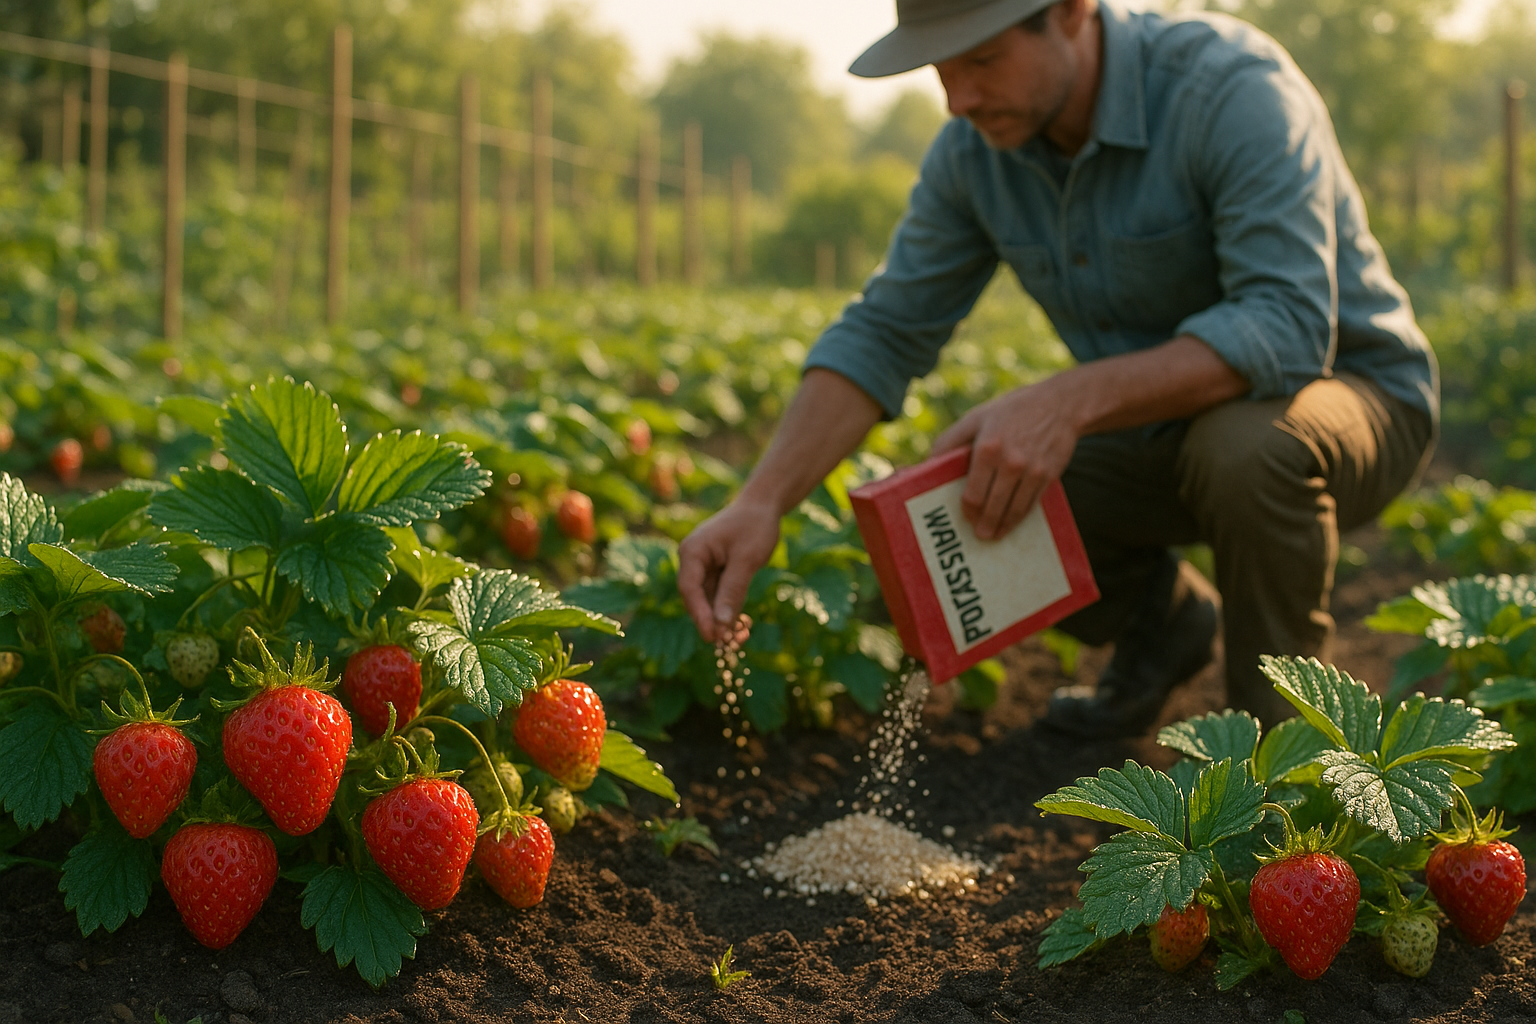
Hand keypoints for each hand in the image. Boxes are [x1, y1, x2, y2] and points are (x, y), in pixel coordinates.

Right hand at [677, 497, 781, 641]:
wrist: (763, 506)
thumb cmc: (754, 526)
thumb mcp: (747, 559)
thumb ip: (733, 590)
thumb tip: (721, 624)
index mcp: (692, 551)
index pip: (689, 588)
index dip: (699, 615)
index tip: (712, 636)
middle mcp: (693, 560)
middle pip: (697, 598)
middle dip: (711, 621)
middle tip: (728, 644)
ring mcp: (704, 566)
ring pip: (709, 600)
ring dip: (722, 619)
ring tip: (738, 639)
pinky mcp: (716, 572)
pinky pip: (719, 595)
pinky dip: (729, 609)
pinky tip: (742, 625)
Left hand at [930, 379, 1080, 540]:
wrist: (1060, 405)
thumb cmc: (1011, 411)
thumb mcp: (976, 418)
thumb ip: (950, 440)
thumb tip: (927, 463)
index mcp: (987, 448)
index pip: (973, 493)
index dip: (968, 511)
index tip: (966, 518)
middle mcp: (1010, 462)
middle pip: (992, 506)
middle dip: (984, 525)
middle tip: (979, 535)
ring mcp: (1031, 471)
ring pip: (1013, 510)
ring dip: (1002, 527)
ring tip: (994, 535)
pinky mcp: (1048, 475)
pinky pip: (1031, 504)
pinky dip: (1020, 517)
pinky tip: (1013, 523)